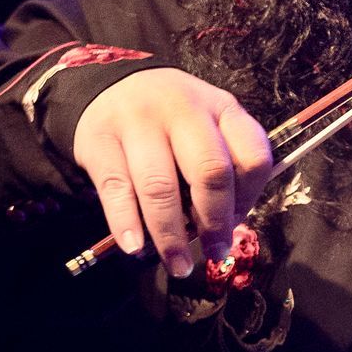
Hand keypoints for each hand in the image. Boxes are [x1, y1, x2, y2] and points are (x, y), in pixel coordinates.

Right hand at [70, 67, 274, 276]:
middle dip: (215, 223)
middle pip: (209, 172)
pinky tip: (136, 248)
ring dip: (171, 236)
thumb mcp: (208, 126)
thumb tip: (224, 229)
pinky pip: (117, 189)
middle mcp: (182, 110)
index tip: (236, 222)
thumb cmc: (171, 120)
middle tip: (214, 252)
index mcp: (220, 108)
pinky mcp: (99, 139)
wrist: (111, 86)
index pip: (251, 156)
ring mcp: (138, 122)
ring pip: (161, 187)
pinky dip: (127, 224)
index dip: (249, 198)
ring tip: (178, 265)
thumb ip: (223, 165)